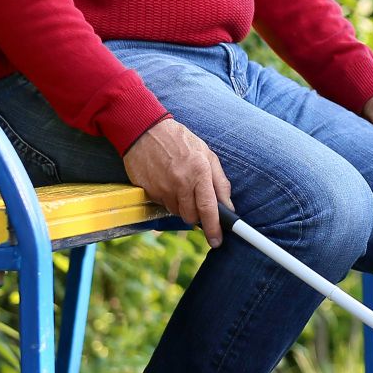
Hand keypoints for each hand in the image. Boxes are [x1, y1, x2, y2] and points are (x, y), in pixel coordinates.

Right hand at [123, 118, 233, 246]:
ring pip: (176, 212)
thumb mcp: (207, 155)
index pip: (208, 208)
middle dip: (197, 215)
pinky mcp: (148, 190)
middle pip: (191, 216)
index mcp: (199, 172)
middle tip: (196, 200)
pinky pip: (162, 205)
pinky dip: (168, 199)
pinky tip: (167, 182)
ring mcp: (162, 188)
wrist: (144, 131)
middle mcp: (180, 183)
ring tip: (181, 184)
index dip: (214, 227)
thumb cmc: (181, 141)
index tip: (217, 241)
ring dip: (181, 206)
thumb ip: (220, 182)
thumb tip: (228, 206)